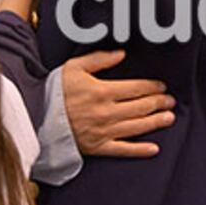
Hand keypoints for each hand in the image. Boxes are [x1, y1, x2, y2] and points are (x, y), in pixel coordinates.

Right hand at [61, 50, 176, 156]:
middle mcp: (106, 113)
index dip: (152, 87)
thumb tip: (121, 54)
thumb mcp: (74, 67)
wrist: (35, 118)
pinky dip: (139, 150)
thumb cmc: (54, 91)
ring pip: (137, 127)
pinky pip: (122, 150)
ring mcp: (103, 131)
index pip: (136, 88)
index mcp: (102, 92)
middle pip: (141, 107)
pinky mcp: (97, 147)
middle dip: (159, 103)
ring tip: (169, 117)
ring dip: (156, 122)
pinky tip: (154, 149)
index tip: (162, 86)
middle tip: (170, 100)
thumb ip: (100, 59)